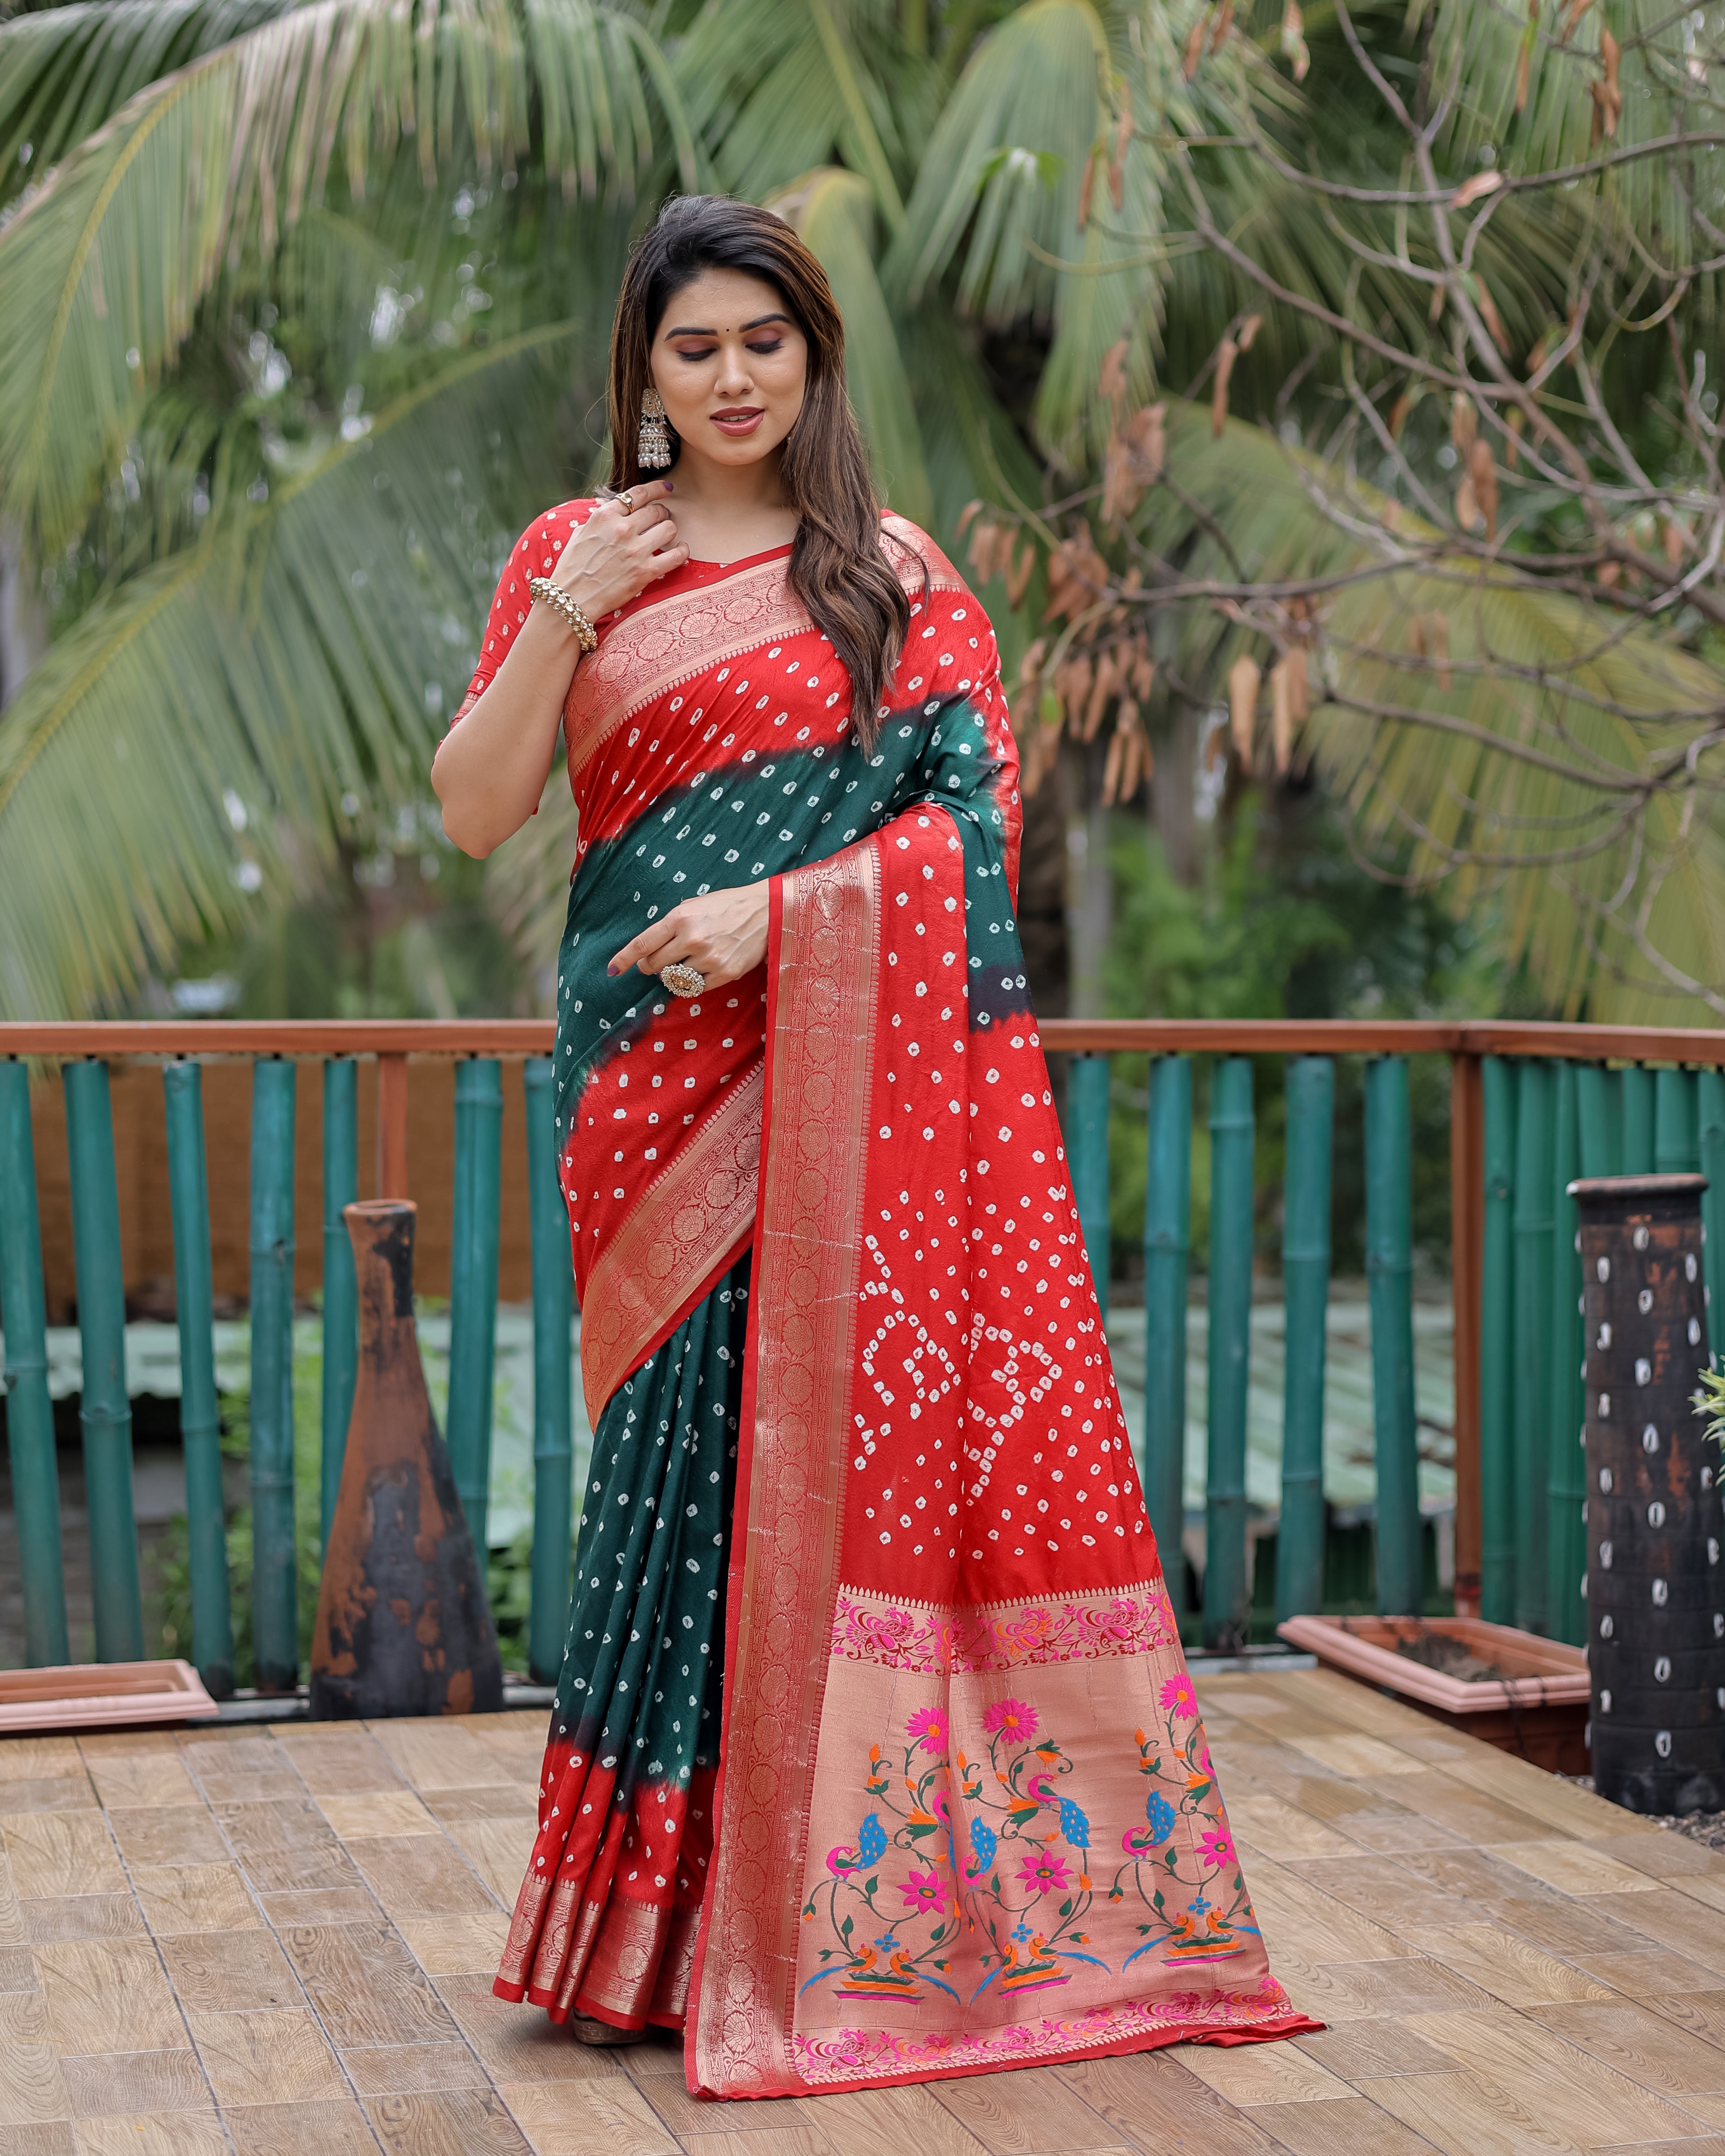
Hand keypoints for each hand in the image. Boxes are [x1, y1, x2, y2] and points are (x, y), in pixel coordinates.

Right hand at [553, 481, 687, 618]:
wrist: (571, 598)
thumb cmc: (572, 568)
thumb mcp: (581, 533)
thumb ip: (601, 521)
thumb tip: (614, 513)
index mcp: (605, 516)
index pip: (638, 494)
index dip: (657, 489)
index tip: (666, 488)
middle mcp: (622, 529)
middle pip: (656, 510)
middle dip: (662, 513)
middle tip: (662, 519)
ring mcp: (635, 550)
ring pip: (669, 528)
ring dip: (670, 530)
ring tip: (667, 535)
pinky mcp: (645, 572)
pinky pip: (676, 556)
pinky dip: (682, 551)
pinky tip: (681, 550)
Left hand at [608, 882, 769, 993]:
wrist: (767, 911)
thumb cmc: (729, 905)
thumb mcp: (696, 905)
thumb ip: (673, 924)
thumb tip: (651, 948)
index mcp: (680, 917)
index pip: (643, 943)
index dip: (625, 958)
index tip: (613, 970)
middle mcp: (691, 938)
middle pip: (654, 966)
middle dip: (651, 967)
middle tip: (659, 963)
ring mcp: (708, 958)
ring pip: (675, 979)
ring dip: (676, 975)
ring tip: (689, 962)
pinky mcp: (724, 973)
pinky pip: (696, 988)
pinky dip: (694, 982)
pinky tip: (703, 969)